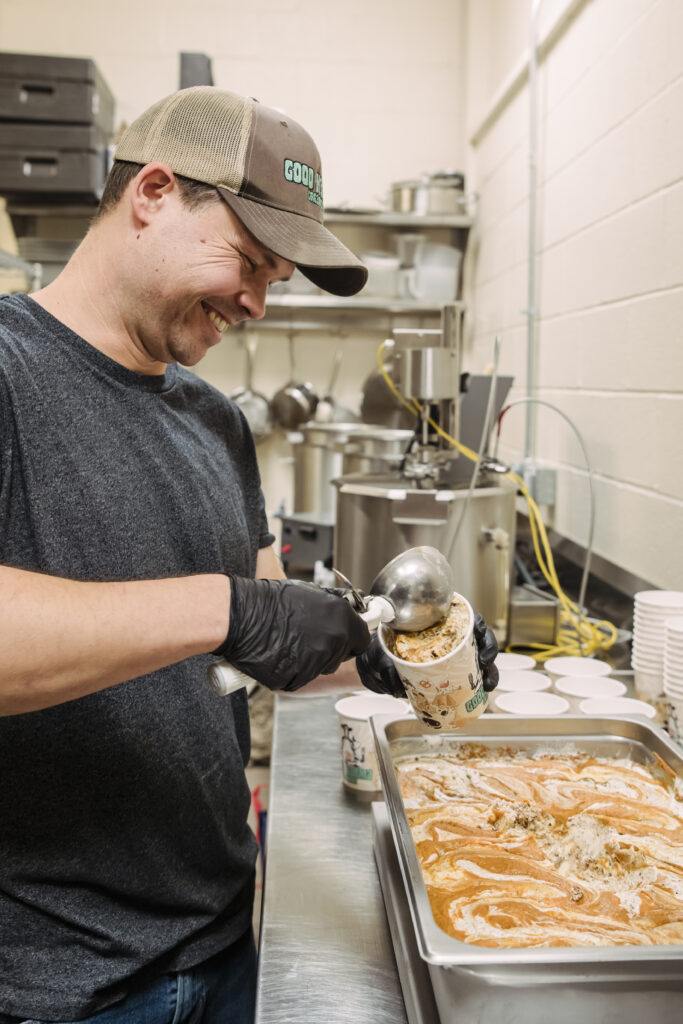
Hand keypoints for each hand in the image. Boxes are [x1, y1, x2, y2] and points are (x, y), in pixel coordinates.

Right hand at [214, 577, 370, 690]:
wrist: (240, 615)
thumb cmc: (269, 601)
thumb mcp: (309, 593)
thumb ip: (333, 607)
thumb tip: (347, 611)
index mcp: (341, 619)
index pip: (362, 640)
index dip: (351, 639)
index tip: (343, 638)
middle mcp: (332, 642)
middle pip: (340, 657)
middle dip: (328, 650)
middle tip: (304, 637)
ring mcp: (314, 663)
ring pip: (318, 669)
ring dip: (307, 662)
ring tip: (286, 643)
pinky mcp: (295, 679)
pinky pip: (298, 680)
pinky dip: (289, 672)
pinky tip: (276, 655)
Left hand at [356, 611, 499, 695]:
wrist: (378, 662)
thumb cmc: (383, 650)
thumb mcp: (383, 654)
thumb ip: (388, 669)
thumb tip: (398, 688)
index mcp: (436, 623)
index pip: (464, 617)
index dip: (477, 624)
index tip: (478, 633)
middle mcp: (448, 636)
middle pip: (479, 637)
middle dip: (488, 650)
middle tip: (484, 663)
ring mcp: (453, 653)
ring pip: (480, 657)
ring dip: (489, 670)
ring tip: (486, 683)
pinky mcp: (454, 670)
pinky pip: (473, 674)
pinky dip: (481, 682)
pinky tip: (482, 690)